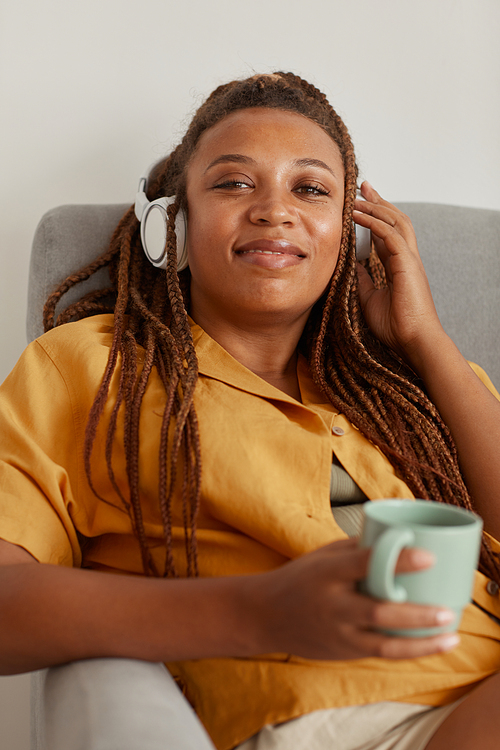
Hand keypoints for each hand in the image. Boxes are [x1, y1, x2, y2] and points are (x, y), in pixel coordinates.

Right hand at [255, 538, 458, 660]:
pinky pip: (381, 653)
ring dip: (420, 642)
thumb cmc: (298, 579)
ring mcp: (338, 632)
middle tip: (446, 610)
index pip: (365, 564)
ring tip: (449, 635)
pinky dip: (409, 651)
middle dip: (416, 614)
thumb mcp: (322, 556)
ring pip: (384, 643)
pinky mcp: (344, 651)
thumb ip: (356, 549)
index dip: (398, 561)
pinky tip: (432, 645)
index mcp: (328, 573)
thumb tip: (395, 538)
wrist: (265, 616)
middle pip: (378, 611)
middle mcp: (333, 605)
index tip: (427, 556)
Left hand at [354, 182, 444, 368]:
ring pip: (396, 222)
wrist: (413, 341)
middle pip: (395, 220)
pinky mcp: (407, 264)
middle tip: (363, 187)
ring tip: (358, 196)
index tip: (360, 204)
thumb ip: (362, 280)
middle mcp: (406, 258)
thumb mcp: (369, 299)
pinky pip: (390, 235)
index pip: (387, 233)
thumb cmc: (395, 326)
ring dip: (376, 207)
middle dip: (379, 202)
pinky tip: (359, 215)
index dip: (375, 217)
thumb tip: (351, 266)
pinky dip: (375, 222)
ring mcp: (409, 260)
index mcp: (399, 266)